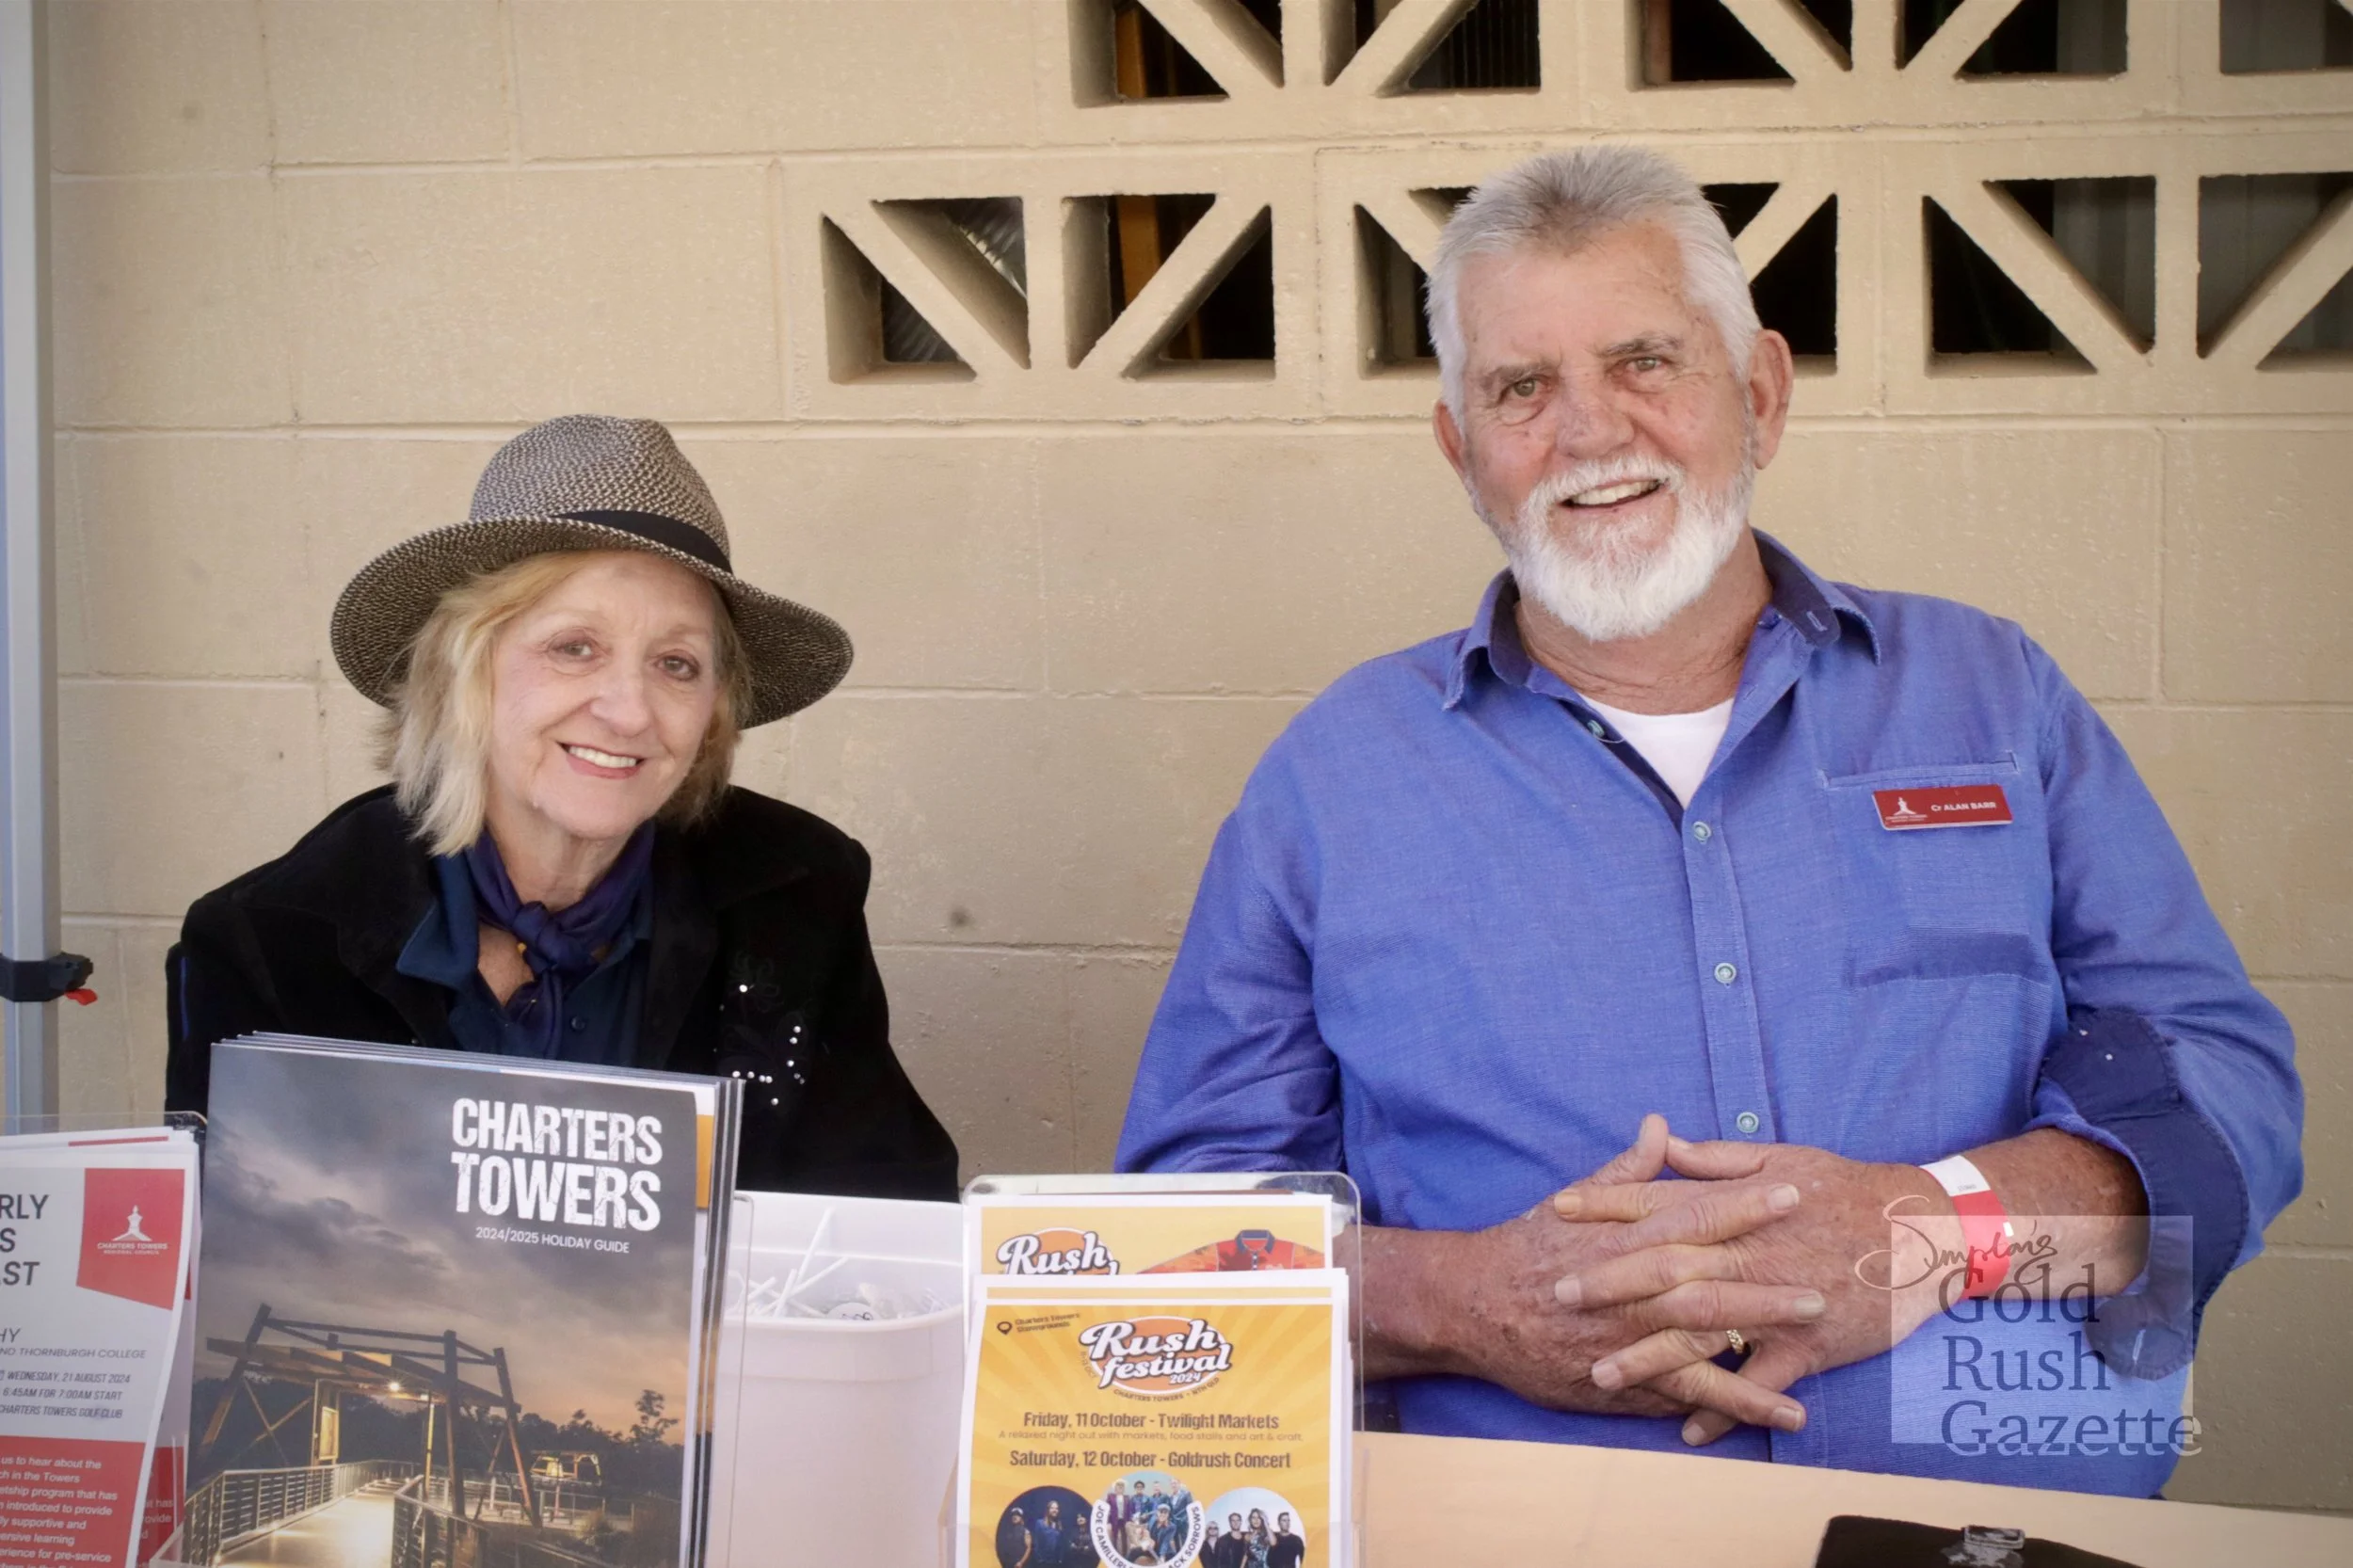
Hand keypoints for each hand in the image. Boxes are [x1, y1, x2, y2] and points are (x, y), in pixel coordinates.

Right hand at [1363, 1116, 1828, 1431]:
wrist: (1474, 1305)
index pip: (1694, 1215)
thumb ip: (1628, 1169)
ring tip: (1813, 1342)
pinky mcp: (1625, 1381)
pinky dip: (1735, 1404)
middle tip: (1821, 1283)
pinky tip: (1783, 1412)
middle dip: (1765, 1283)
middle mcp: (1630, 1288)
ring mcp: (1629, 1338)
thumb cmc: (1529, 1247)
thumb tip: (1661, 1124)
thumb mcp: (1575, 1199)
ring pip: (1703, 1343)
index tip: (1792, 1191)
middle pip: (1707, 1282)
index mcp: (1624, 1237)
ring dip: (1761, 1344)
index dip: (1744, 1204)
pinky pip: (1688, 1396)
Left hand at [1553, 1132, 1954, 1444]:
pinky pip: (1759, 1384)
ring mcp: (1775, 1303)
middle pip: (1665, 1268)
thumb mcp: (1780, 1158)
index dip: (1605, 1205)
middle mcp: (1747, 1254)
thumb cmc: (1848, 1188)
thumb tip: (1662, 1141)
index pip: (1657, 1202)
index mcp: (1735, 1208)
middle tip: (1558, 1296)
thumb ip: (1714, 1158)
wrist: (1922, 1229)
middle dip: (1609, 1282)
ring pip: (1702, 1332)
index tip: (1557, 1211)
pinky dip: (1725, 1409)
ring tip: (1601, 1374)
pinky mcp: (1808, 1346)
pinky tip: (1688, 1431)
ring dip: (1649, 1356)